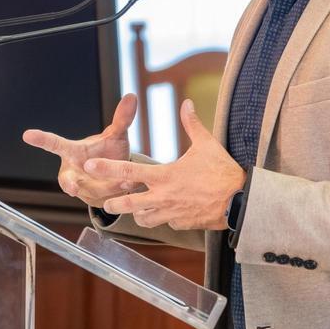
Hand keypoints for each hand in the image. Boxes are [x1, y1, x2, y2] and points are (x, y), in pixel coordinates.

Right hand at [23, 93, 139, 207]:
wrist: (117, 175)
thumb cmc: (109, 152)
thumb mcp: (116, 135)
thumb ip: (122, 119)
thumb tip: (131, 96)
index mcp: (73, 152)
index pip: (55, 144)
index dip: (41, 139)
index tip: (27, 134)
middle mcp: (74, 172)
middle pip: (66, 179)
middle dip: (70, 183)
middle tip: (73, 186)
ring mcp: (84, 189)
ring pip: (92, 190)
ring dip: (107, 186)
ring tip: (123, 180)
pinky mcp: (96, 201)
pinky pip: (105, 198)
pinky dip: (118, 192)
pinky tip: (129, 186)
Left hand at [84, 99, 245, 229]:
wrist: (240, 202)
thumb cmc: (223, 172)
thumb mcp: (206, 144)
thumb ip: (192, 124)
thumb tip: (186, 103)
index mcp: (165, 175)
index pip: (128, 172)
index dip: (106, 169)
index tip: (89, 166)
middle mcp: (163, 197)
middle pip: (128, 204)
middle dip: (113, 204)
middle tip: (106, 201)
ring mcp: (171, 213)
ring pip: (143, 219)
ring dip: (138, 213)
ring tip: (138, 208)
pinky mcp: (181, 225)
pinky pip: (165, 223)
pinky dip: (162, 219)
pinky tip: (167, 212)